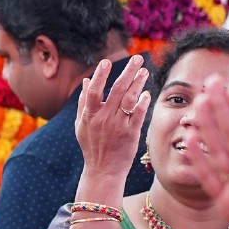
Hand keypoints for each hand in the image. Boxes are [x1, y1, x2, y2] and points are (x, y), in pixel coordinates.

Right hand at [73, 55, 149, 184]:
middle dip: (128, 71)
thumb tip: (87, 81)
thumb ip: (84, 103)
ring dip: (139, 83)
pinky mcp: (131, 134)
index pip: (95, 91)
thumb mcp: (82, 125)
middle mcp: (104, 119)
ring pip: (130, 99)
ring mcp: (119, 126)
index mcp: (90, 116)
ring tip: (144, 71)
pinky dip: (143, 102)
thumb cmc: (92, 146)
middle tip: (137, 58)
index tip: (106, 62)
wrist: (103, 170)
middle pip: (118, 90)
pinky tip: (146, 93)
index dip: (100, 75)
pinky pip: (139, 114)